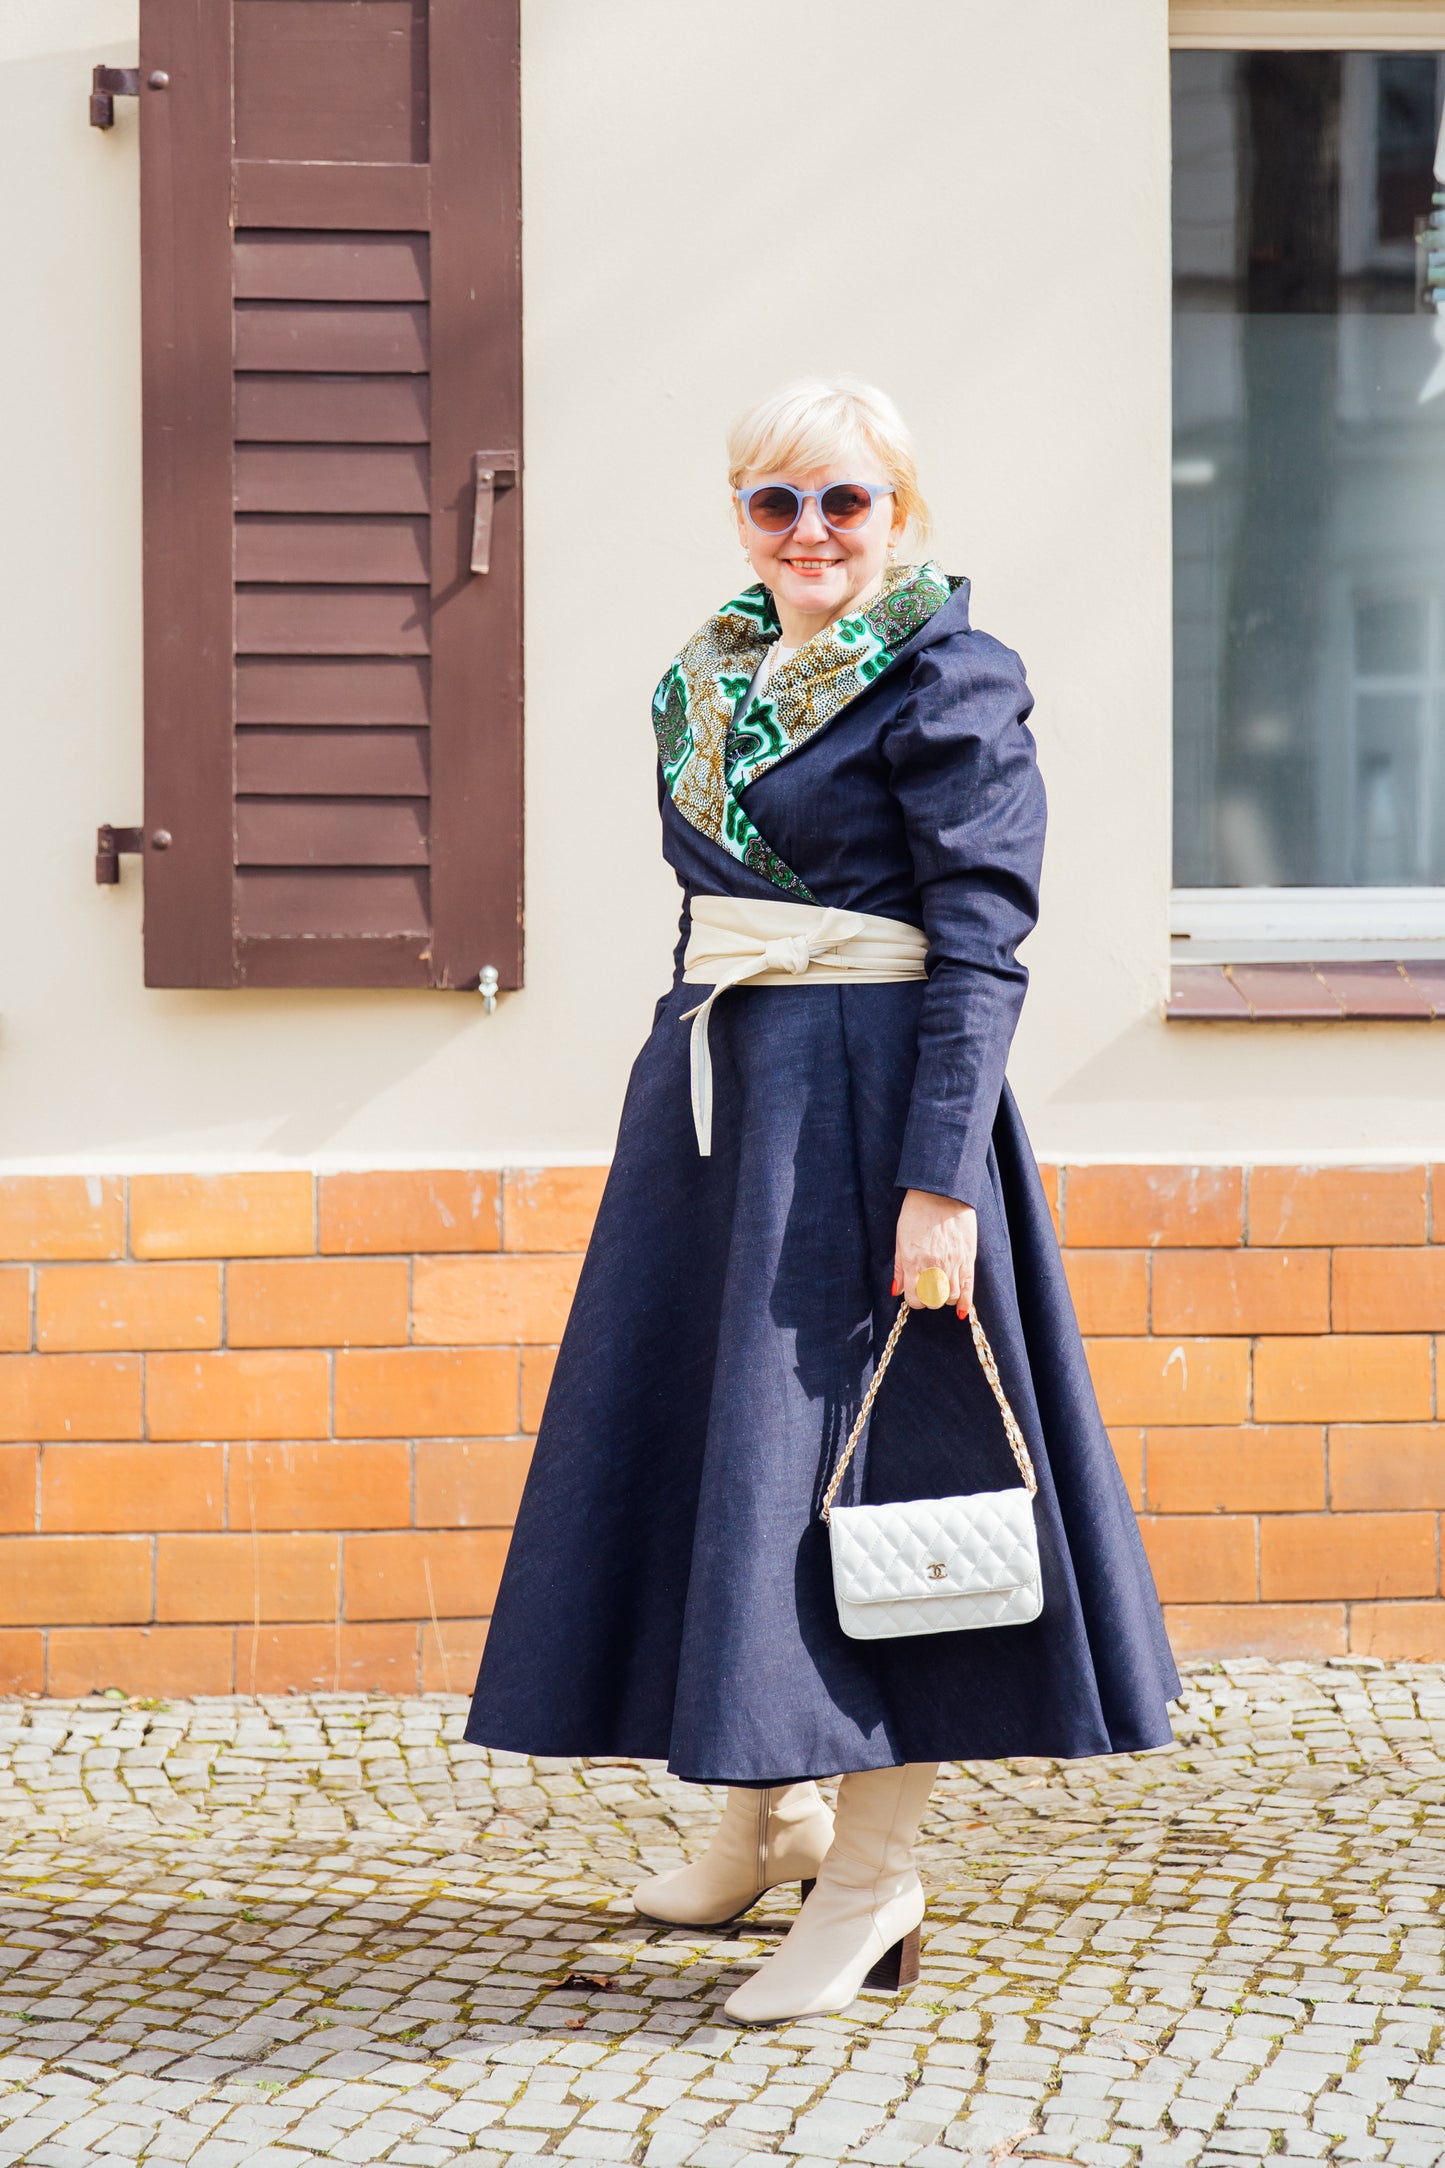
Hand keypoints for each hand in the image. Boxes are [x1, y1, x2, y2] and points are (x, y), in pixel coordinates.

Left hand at [893, 1188, 976, 1315]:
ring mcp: (952, 1262)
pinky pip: (968, 1287)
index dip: (914, 1299)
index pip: (914, 1298)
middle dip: (929, 1299)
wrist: (940, 1192)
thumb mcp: (900, 1238)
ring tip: (942, 1288)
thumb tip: (896, 1290)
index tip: (915, 1293)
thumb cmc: (916, 1212)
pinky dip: (965, 1301)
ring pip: (950, 1297)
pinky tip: (961, 1309)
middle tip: (928, 1289)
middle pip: (933, 1300)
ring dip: (945, 1297)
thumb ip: (899, 1267)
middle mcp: (932, 1266)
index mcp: (913, 1261)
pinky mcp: (968, 1257)